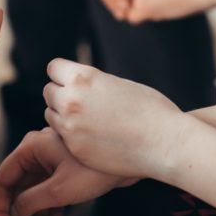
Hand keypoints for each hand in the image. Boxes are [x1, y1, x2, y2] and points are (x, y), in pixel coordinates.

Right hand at [0, 128, 134, 215]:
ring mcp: (50, 160)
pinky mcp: (63, 168)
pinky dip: (48, 208)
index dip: (0, 209)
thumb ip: (31, 202)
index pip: (2, 181)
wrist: (132, 160)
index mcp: (30, 148)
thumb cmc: (96, 170)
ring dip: (35, 215)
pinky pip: (46, 190)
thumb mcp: (59, 190)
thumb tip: (14, 213)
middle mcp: (36, 152)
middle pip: (17, 188)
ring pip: (32, 191)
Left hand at [43, 58, 185, 179]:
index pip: (53, 68)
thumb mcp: (118, 84)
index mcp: (83, 78)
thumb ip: (91, 83)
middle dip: (61, 94)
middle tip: (81, 102)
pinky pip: (61, 136)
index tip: (72, 81)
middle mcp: (71, 100)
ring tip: (86, 119)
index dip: (63, 74)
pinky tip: (92, 136)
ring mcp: (69, 126)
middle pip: (48, 91)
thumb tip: (72, 83)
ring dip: (62, 115)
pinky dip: (71, 135)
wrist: (166, 144)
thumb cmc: (151, 110)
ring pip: (50, 114)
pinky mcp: (74, 147)